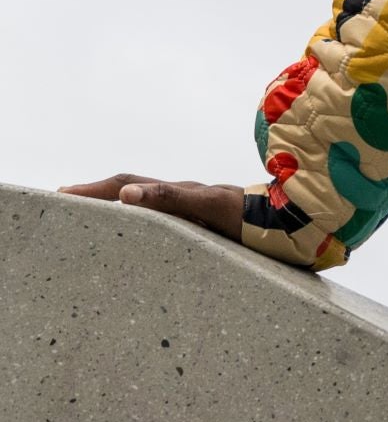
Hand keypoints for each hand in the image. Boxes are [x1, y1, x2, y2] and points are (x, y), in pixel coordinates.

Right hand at [60, 174, 245, 243]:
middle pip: (133, 191)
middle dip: (98, 195)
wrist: (291, 220)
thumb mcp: (209, 207)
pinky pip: (166, 219)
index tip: (63, 194)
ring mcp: (195, 209)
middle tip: (67, 202)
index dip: (94, 190)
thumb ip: (170, 199)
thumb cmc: (250, 216)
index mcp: (178, 194)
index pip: (127, 185)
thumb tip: (126, 195)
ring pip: (148, 205)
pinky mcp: (206, 223)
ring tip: (95, 220)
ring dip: (119, 208)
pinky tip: (143, 236)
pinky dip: (144, 221)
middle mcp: (183, 198)